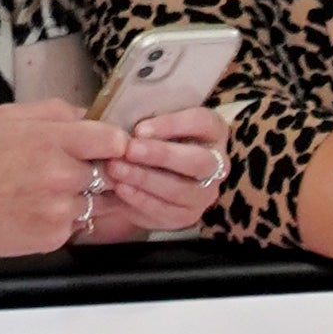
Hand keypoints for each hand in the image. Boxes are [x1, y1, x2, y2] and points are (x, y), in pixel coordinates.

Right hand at [0, 101, 140, 264]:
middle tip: (78, 169)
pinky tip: (40, 210)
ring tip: (52, 190)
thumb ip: (54, 112)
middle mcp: (62, 177)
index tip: (110, 146)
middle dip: (101, 170)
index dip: (116, 144)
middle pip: (112, 173)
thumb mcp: (8, 118)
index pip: (114, 141)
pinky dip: (67, 218)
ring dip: (87, 196)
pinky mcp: (56, 238)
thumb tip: (90, 115)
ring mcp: (61, 211)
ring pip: (99, 202)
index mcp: (52, 141)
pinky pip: (78, 224)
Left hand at [76, 103, 227, 243]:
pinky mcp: (188, 215)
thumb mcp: (150, 120)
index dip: (173, 125)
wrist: (145, 170)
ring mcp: (205, 193)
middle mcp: (217, 164)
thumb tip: (122, 122)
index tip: (140, 129)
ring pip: (181, 190)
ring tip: (115, 168)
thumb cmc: (149, 136)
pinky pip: (167, 211)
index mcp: (213, 131)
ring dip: (145, 179)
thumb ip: (143, 118)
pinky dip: (141, 200)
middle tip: (130, 150)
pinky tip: (120, 188)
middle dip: (161, 155)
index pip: (202, 123)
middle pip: (197, 161)